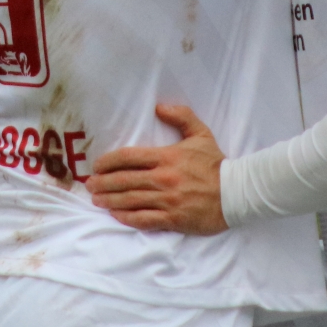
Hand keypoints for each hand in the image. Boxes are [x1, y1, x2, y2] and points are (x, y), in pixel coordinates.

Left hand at [87, 104, 227, 234]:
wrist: (237, 193)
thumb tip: (159, 107)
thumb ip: (181, 116)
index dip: (108, 161)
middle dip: (103, 183)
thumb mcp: (201, 133)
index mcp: (167, 157)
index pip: (129, 157)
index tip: (97, 166)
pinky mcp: (173, 218)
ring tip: (96, 200)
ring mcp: (168, 200)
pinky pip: (144, 219)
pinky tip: (116, 215)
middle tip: (89, 185)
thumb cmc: (216, 164)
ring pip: (131, 200)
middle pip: (124, 180)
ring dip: (110, 200)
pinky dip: (127, 217)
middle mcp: (163, 178)